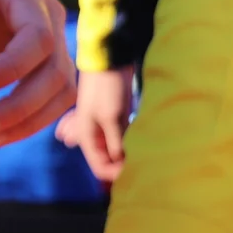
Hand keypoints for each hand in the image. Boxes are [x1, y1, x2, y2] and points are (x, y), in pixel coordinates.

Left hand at [0, 0, 74, 147]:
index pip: (38, 38)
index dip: (12, 68)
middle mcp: (53, 20)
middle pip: (56, 73)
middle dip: (19, 108)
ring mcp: (60, 43)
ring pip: (63, 92)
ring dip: (28, 122)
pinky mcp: (55, 64)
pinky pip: (56, 100)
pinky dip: (32, 122)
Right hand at [58, 67, 132, 182]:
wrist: (111, 59)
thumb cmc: (107, 87)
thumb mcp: (112, 117)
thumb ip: (116, 143)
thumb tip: (122, 164)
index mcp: (87, 138)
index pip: (100, 168)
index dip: (116, 174)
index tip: (135, 170)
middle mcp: (94, 136)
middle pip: (108, 162)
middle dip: (122, 166)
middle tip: (143, 163)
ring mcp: (105, 128)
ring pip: (117, 152)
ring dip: (128, 155)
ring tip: (145, 154)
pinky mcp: (117, 119)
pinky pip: (123, 140)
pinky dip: (131, 144)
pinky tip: (141, 143)